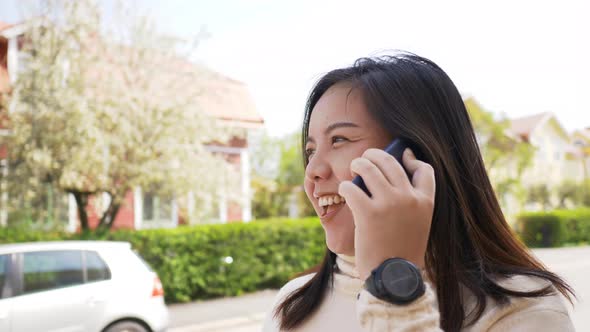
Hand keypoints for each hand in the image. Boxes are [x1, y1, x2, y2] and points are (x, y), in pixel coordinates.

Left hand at [338, 148, 435, 280]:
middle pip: (390, 162)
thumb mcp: (418, 225)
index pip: (424, 169)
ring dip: (358, 164)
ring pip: (369, 168)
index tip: (403, 155)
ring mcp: (389, 204)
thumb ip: (412, 203)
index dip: (412, 159)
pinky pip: (352, 188)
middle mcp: (409, 198)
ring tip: (354, 167)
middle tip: (366, 157)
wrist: (394, 277)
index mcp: (425, 202)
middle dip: (375, 154)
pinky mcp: (368, 213)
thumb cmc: (402, 252)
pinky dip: (346, 186)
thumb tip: (392, 180)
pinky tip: (345, 190)